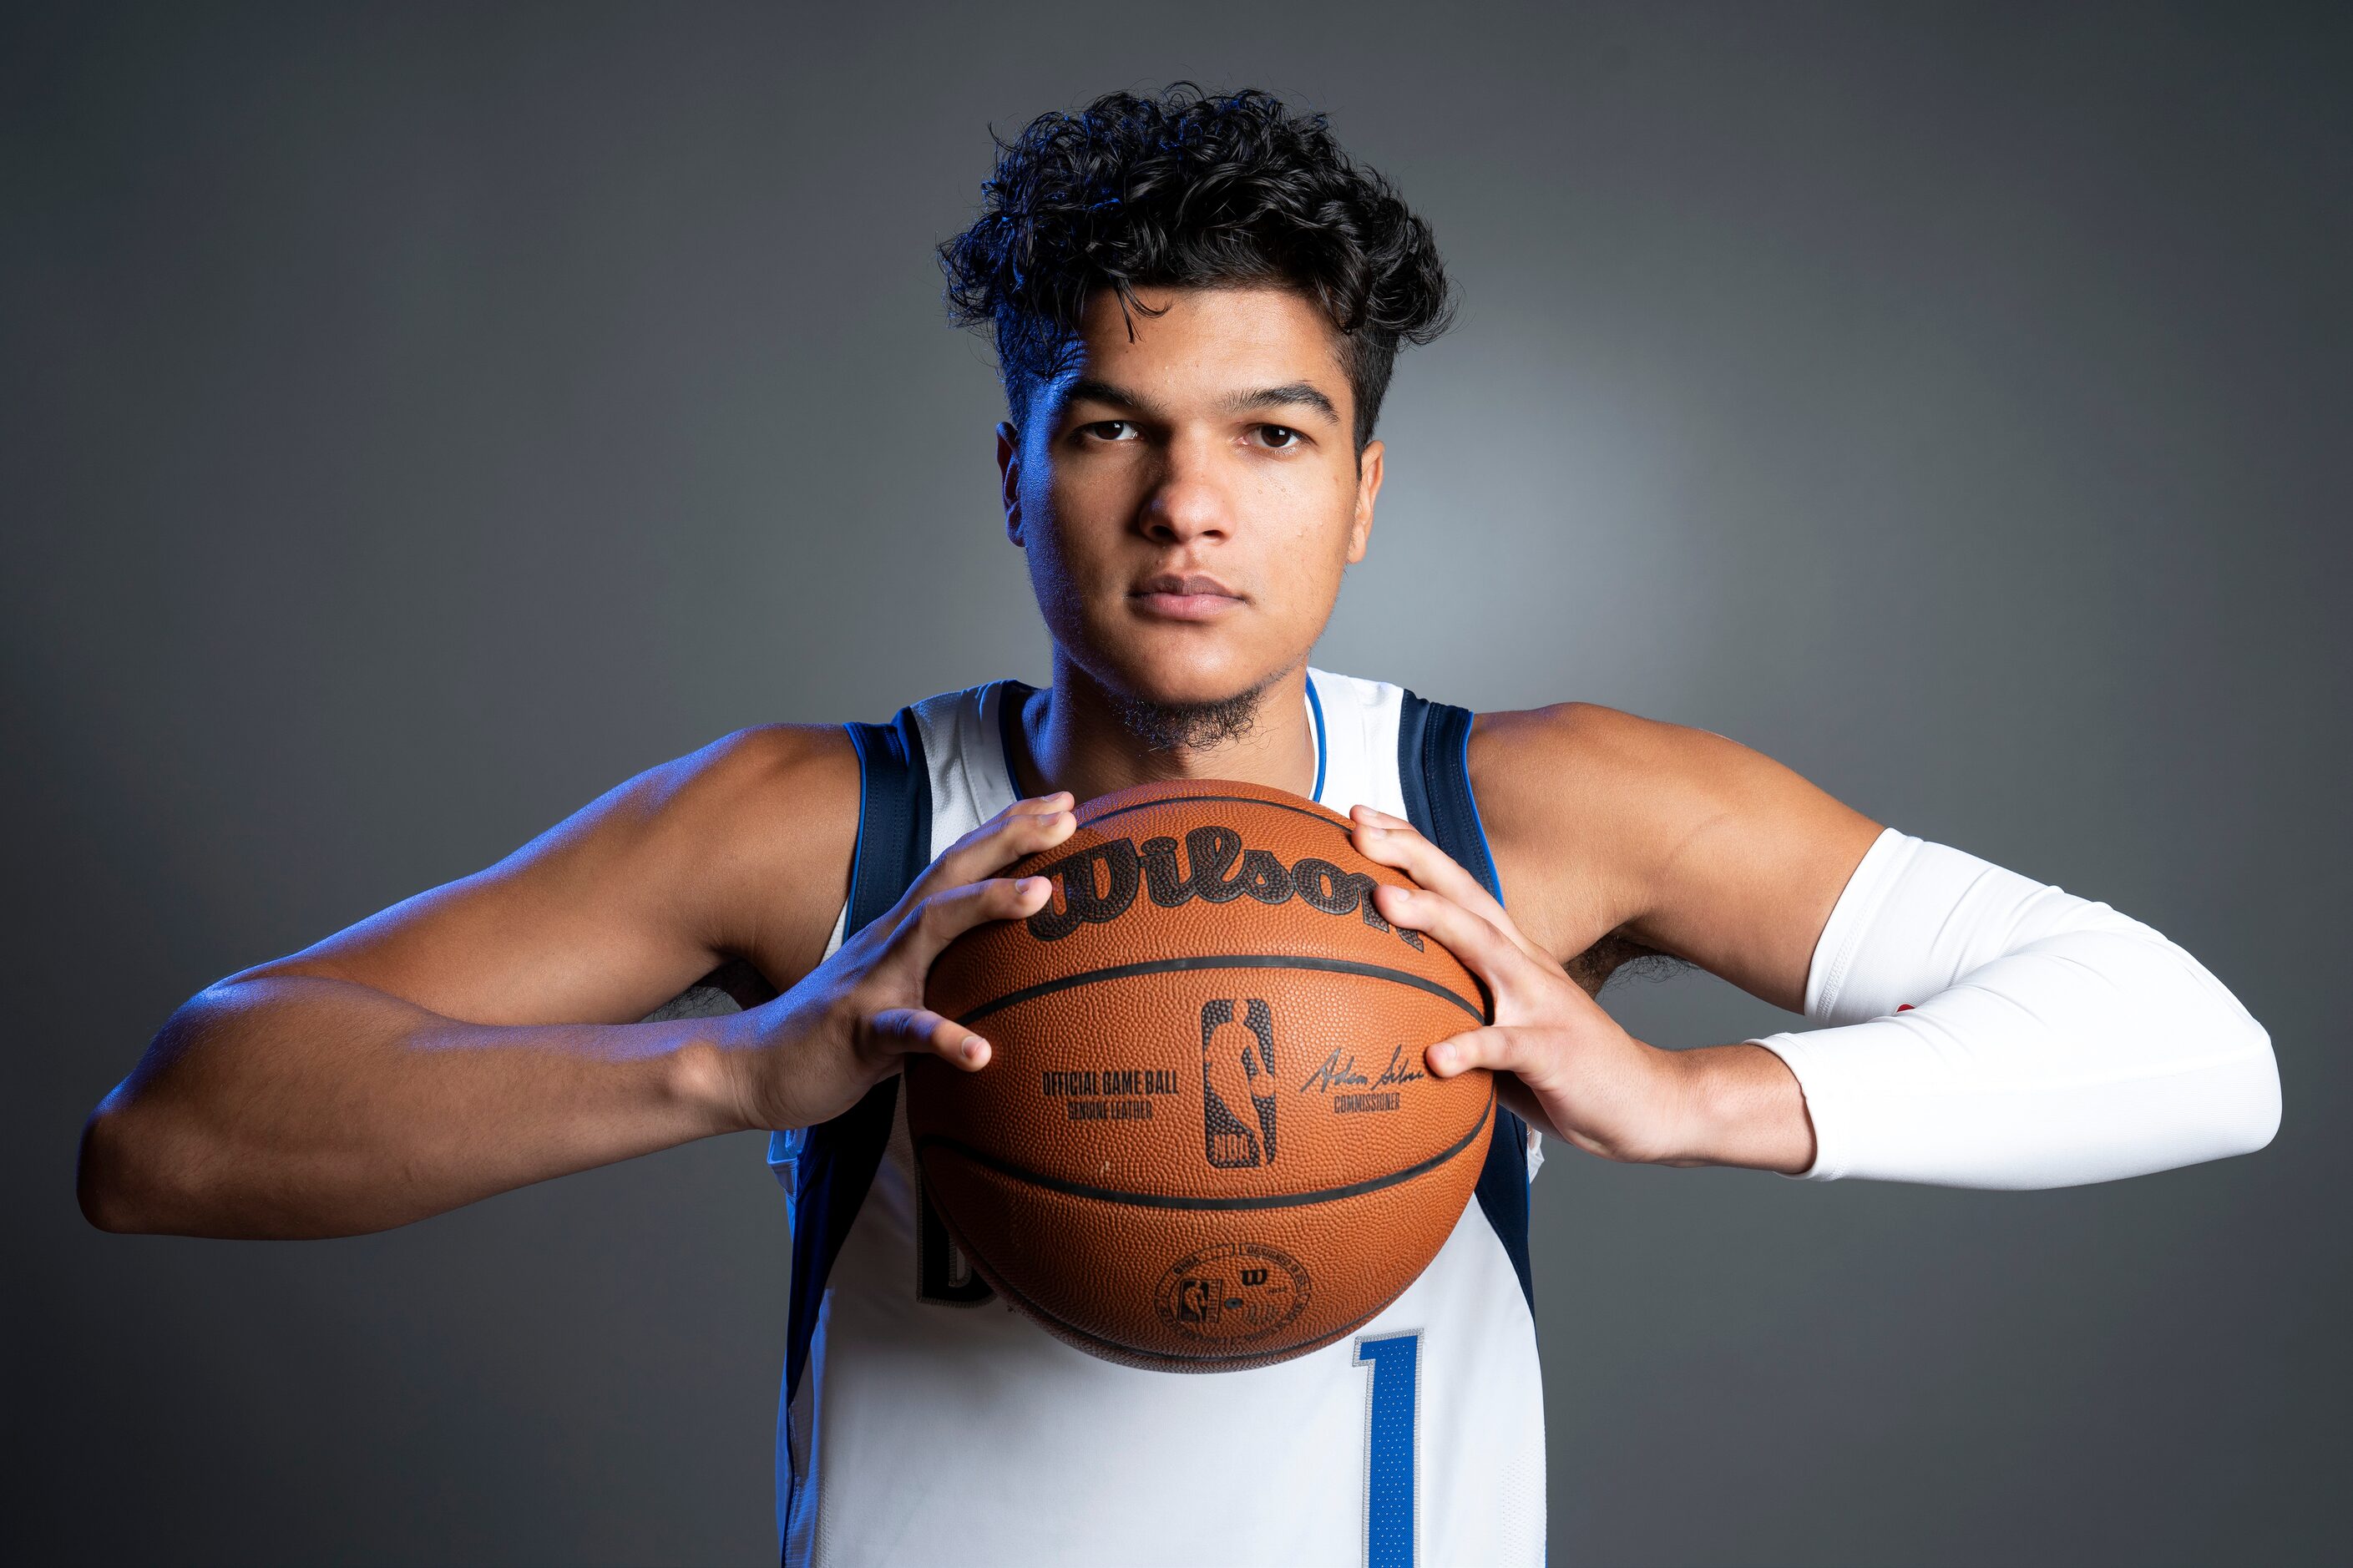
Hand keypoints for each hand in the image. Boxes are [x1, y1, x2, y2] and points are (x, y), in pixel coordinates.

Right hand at [717, 793, 1075, 1131]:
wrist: (750, 1066)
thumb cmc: (835, 1031)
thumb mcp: (896, 987)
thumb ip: (941, 969)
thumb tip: (1004, 971)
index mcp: (902, 929)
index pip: (960, 864)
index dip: (1008, 828)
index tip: (1065, 803)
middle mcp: (890, 941)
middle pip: (953, 873)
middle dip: (1009, 838)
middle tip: (1069, 817)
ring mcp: (872, 982)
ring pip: (930, 931)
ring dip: (985, 905)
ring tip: (1040, 894)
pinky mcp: (857, 1032)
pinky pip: (904, 1033)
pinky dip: (943, 1038)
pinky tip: (981, 1053)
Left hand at [1348, 806, 1697, 1165]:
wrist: (1648, 1102)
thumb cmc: (1560, 1067)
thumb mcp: (1499, 1026)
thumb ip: (1452, 1008)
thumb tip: (1381, 1008)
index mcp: (1509, 954)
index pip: (1455, 888)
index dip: (1411, 849)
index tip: (1359, 816)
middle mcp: (1524, 964)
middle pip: (1464, 896)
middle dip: (1413, 857)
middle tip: (1360, 829)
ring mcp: (1541, 1003)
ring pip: (1485, 949)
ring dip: (1434, 919)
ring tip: (1384, 901)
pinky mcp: (1554, 1052)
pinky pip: (1508, 1047)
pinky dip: (1471, 1047)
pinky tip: (1436, 1057)